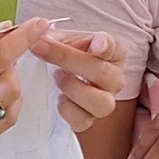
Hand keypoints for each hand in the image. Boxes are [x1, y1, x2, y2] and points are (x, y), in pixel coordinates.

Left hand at [15, 19, 123, 136]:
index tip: (95, 44)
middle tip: (47, 50)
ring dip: (74, 89)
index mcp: (114, 53)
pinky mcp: (87, 120)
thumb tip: (43, 37)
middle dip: (72, 61)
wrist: (59, 71)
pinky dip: (68, 109)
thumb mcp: (65, 38)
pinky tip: (58, 97)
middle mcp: (114, 79)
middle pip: (105, 75)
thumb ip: (60, 38)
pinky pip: (83, 122)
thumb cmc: (67, 52)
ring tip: (57, 76)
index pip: (115, 47)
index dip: (105, 46)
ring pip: (102, 104)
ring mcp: (104, 102)